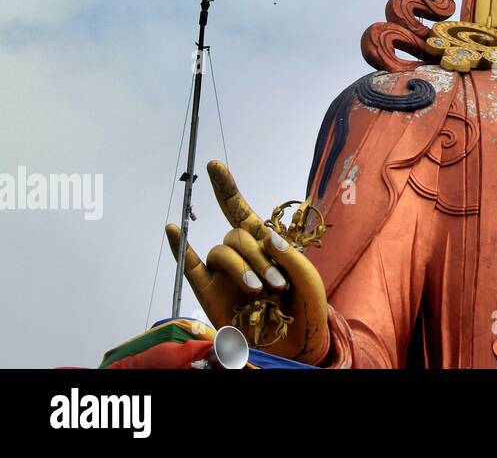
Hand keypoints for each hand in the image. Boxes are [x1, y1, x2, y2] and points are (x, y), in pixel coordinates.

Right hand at [165, 161, 330, 364]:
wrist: (295, 345)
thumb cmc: (304, 308)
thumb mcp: (308, 277)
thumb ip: (290, 254)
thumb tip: (266, 238)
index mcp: (264, 244)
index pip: (241, 210)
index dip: (227, 188)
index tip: (214, 165)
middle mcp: (240, 254)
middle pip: (237, 235)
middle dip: (258, 256)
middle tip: (276, 284)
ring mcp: (223, 273)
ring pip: (222, 251)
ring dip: (242, 267)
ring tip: (259, 292)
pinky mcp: (209, 293)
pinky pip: (190, 266)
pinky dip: (180, 248)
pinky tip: (172, 230)